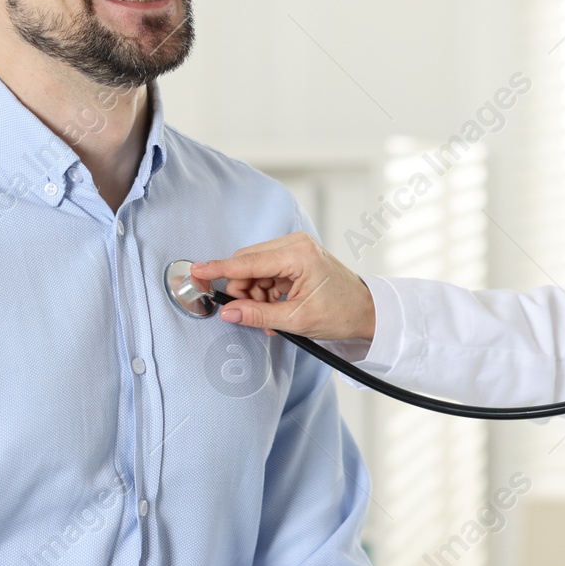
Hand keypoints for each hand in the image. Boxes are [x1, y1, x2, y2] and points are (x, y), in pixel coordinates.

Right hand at [192, 233, 375, 340]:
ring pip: (254, 269)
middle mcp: (295, 245)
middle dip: (242, 290)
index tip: (197, 272)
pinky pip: (266, 272)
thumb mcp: (297, 320)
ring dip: (255, 294)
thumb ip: (259, 315)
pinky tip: (277, 309)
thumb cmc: (342, 313)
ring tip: (272, 317)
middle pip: (247, 263)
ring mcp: (296, 249)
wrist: (367, 311)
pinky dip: (265, 293)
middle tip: (249, 314)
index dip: (219, 269)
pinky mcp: (295, 258)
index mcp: (298, 255)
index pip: (247, 261)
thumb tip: (229, 313)